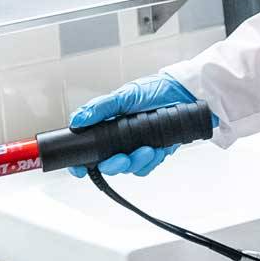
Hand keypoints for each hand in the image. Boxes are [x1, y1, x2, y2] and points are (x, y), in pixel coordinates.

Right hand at [66, 73, 211, 176]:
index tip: (79, 170)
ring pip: (129, 169)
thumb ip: (100, 108)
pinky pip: (147, 166)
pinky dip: (151, 160)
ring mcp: (136, 148)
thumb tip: (77, 120)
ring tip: (148, 149)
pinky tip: (157, 149)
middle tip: (123, 158)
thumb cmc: (153, 90)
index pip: (88, 150)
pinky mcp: (153, 153)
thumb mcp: (123, 96)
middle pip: (108, 165)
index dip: (80, 163)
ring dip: (137, 162)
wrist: (182, 93)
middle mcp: (119, 140)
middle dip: (114, 166)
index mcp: (106, 127)